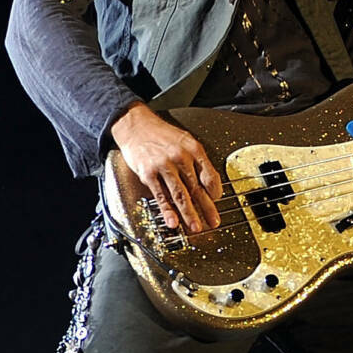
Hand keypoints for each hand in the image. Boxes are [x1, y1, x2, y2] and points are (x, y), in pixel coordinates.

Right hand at [110, 102, 225, 235]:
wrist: (135, 125)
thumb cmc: (160, 134)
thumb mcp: (185, 140)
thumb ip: (196, 160)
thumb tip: (207, 182)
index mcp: (193, 149)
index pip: (210, 175)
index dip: (216, 192)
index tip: (216, 201)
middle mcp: (181, 157)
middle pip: (197, 188)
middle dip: (207, 208)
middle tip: (213, 222)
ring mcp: (164, 166)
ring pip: (181, 194)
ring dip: (189, 213)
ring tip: (195, 227)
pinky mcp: (149, 173)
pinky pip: (161, 195)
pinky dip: (167, 210)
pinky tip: (172, 221)